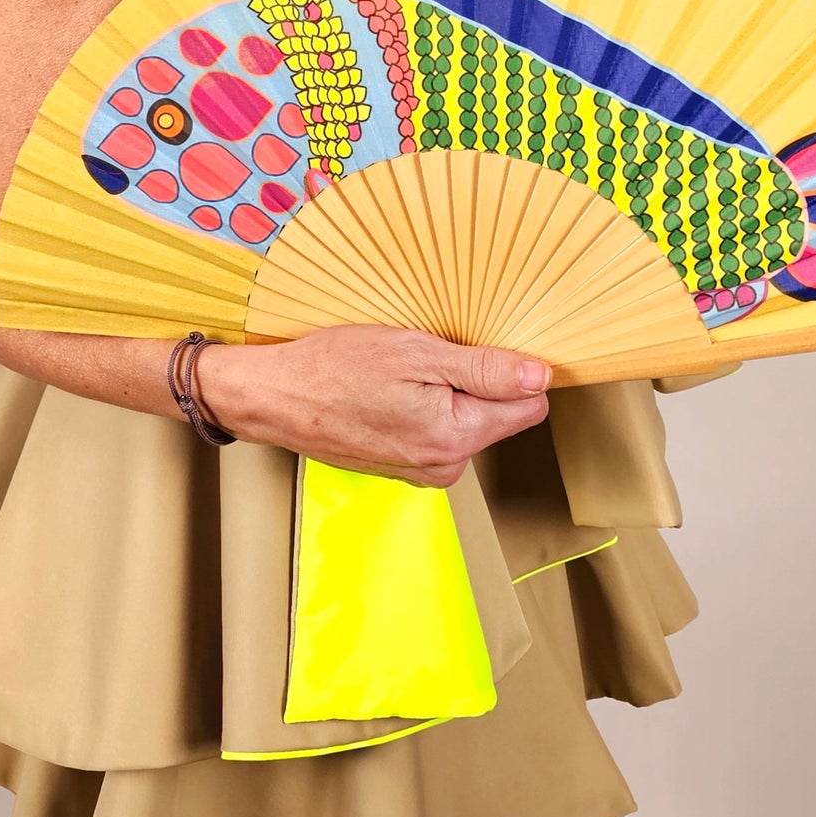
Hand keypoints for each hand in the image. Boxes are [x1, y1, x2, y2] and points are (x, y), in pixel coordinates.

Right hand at [197, 325, 553, 487]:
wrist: (275, 396)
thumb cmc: (336, 368)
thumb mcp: (417, 352)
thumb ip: (484, 368)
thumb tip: (540, 377)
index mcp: (456, 437)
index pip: (528, 406)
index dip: (513, 370)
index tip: (482, 347)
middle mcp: (445, 464)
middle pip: (498, 413)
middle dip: (475, 379)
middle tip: (428, 353)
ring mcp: (423, 469)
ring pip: (467, 420)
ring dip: (447, 391)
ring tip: (403, 372)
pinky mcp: (404, 466)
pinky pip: (437, 429)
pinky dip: (424, 406)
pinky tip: (391, 389)